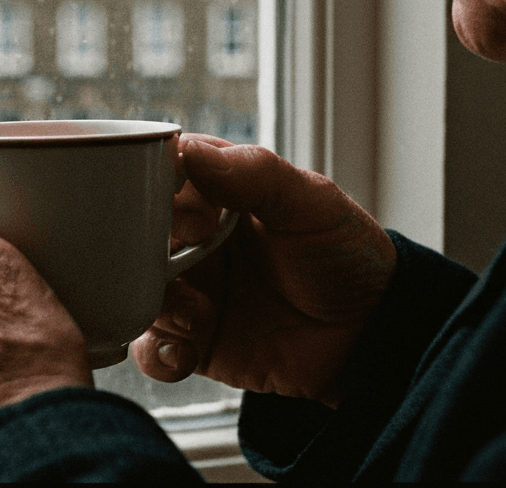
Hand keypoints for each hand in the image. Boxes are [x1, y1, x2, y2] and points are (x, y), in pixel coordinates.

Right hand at [131, 135, 396, 407]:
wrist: (373, 337)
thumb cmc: (347, 256)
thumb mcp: (312, 203)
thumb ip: (254, 174)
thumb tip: (189, 153)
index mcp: (216, 192)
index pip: (160, 176)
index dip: (155, 191)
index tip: (188, 217)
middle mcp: (193, 239)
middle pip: (132, 236)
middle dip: (141, 254)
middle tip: (177, 266)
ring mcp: (190, 289)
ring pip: (133, 291)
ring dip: (154, 305)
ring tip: (196, 316)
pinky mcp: (192, 340)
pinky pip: (151, 347)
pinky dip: (159, 353)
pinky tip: (188, 351)